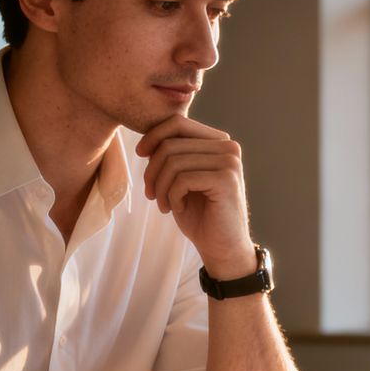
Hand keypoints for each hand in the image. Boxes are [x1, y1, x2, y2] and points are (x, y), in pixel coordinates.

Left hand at [137, 115, 254, 276]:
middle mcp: (228, 147)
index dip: (153, 136)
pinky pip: (182, 179)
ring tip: (164, 205)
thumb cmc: (199, 214)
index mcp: (219, 141)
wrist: (222, 248)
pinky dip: (172, 196)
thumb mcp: (182, 179)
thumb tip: (146, 141)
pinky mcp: (226, 180)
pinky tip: (177, 209)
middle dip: (152, 171)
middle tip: (151, 195)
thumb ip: (172, 155)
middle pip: (170, 144)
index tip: (141, 155)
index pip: (178, 122)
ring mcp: (229, 162)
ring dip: (159, 188)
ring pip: (173, 162)